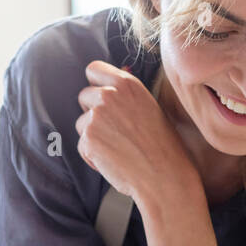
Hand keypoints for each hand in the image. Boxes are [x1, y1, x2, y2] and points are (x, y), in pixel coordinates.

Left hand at [75, 61, 196, 205]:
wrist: (164, 175)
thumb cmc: (162, 146)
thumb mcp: (149, 107)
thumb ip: (126, 94)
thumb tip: (114, 77)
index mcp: (127, 84)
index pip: (94, 69)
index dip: (95, 84)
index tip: (101, 97)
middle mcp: (109, 95)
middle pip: (83, 96)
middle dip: (92, 113)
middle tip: (114, 131)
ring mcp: (96, 116)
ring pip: (81, 123)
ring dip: (93, 137)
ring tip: (118, 149)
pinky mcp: (88, 137)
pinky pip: (82, 146)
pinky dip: (93, 157)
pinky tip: (114, 161)